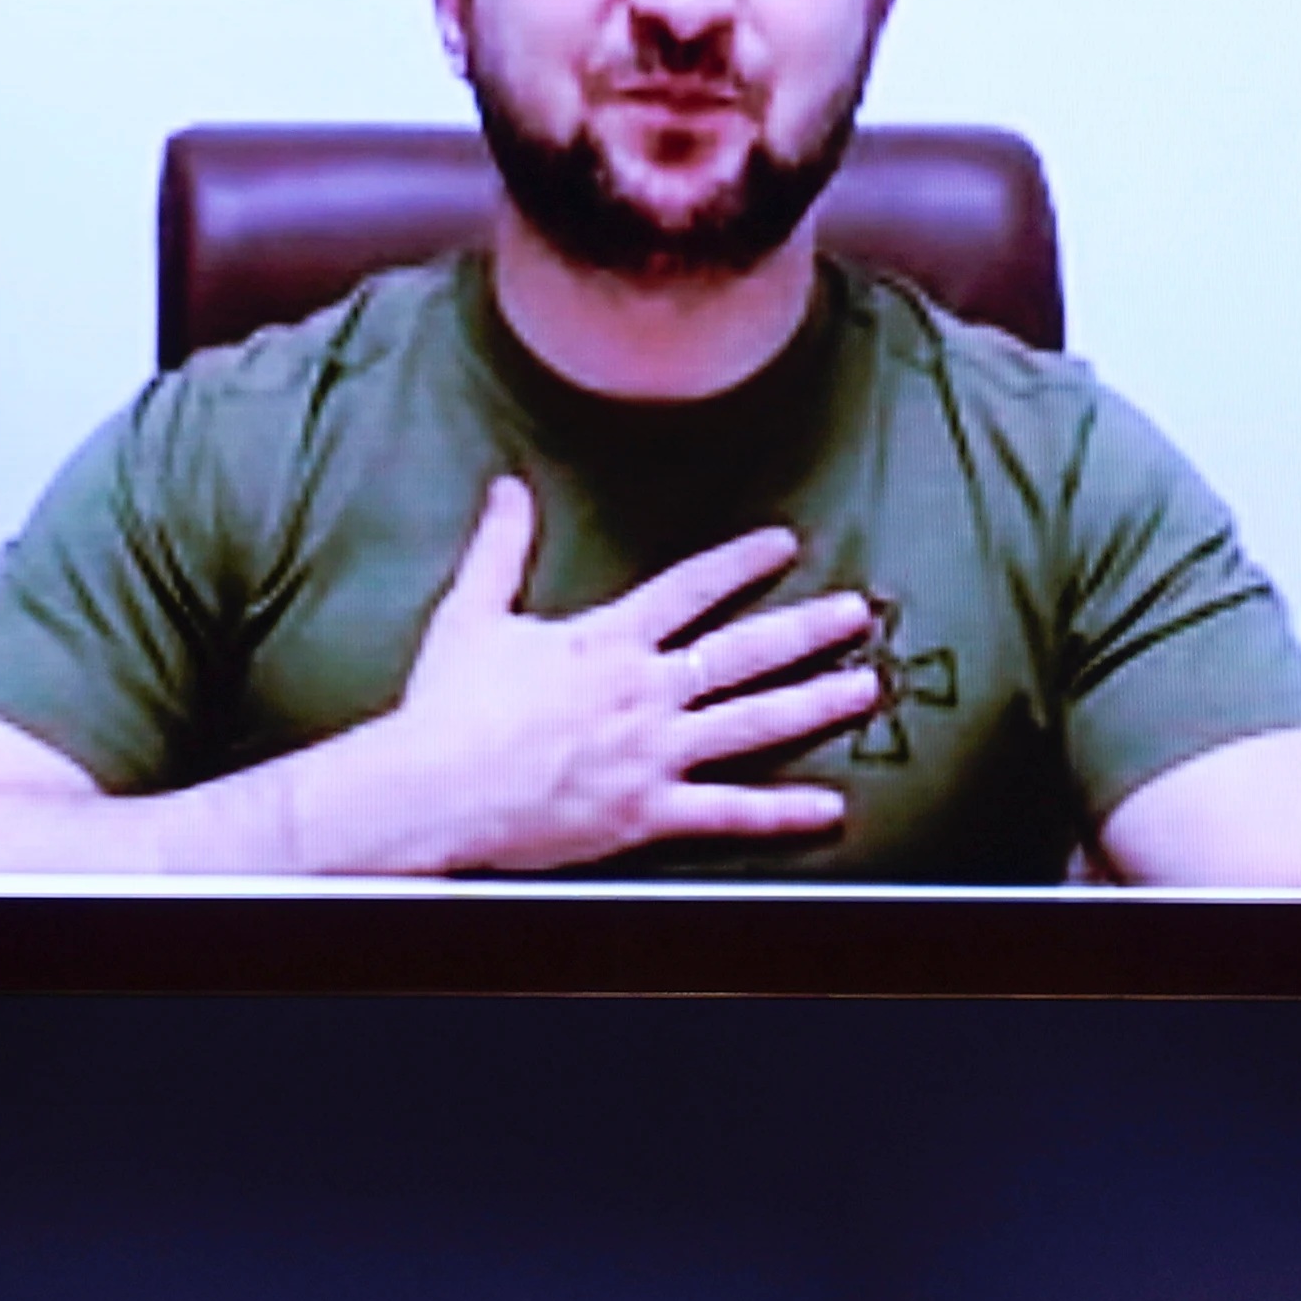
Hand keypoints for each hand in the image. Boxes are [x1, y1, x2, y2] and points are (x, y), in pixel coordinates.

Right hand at [322, 484, 876, 870]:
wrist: (435, 785)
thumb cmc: (447, 706)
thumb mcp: (471, 613)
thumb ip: (500, 547)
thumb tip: (508, 486)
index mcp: (608, 641)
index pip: (690, 589)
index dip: (741, 562)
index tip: (785, 545)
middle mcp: (645, 690)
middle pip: (744, 651)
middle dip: (808, 629)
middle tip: (858, 614)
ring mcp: (654, 752)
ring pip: (754, 722)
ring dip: (816, 702)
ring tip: (865, 688)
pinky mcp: (647, 811)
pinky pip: (728, 813)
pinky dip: (782, 813)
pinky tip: (830, 808)